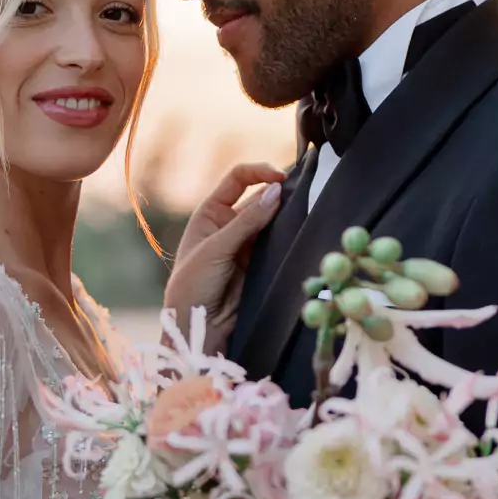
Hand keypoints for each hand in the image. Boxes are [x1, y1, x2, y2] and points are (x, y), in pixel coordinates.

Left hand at [163, 162, 286, 353]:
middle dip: (278, 194)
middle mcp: (229, 224)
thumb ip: (247, 221)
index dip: (259, 172)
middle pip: (259, 198)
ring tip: (304, 212)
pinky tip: (300, 232)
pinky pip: (277, 243)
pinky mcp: (259, 263)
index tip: (282, 178)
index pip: (238, 179)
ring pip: (271, 221)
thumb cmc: (193, 284)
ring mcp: (246, 243)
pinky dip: (288, 237)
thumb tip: (276, 191)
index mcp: (211, 212)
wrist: (198, 326)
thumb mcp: (216, 248)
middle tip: (302, 194)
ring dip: (286, 215)